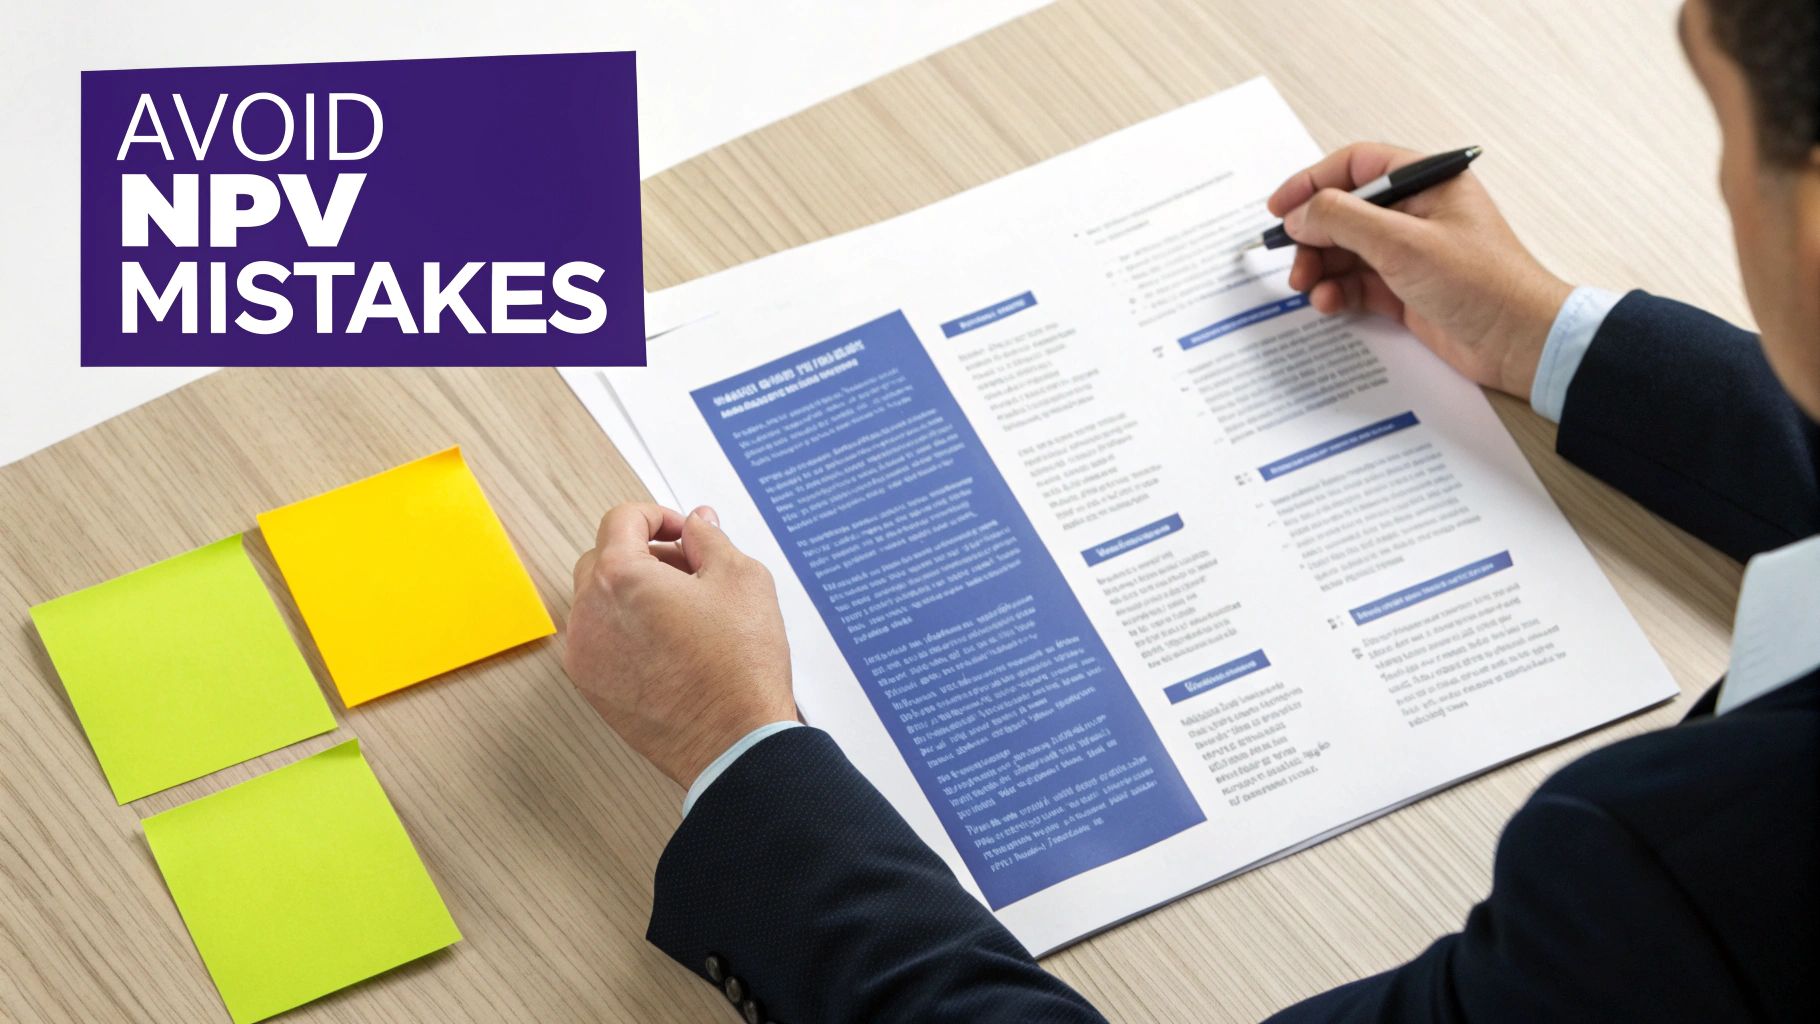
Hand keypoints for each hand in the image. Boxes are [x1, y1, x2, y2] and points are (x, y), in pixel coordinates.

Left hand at [564, 503, 796, 788]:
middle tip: (690, 571)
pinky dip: (624, 630)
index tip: (683, 533)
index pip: (622, 520)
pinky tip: (669, 644)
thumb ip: (709, 539)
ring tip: (683, 611)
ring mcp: (585, 655)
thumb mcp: (742, 578)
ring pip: (598, 601)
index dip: (658, 516)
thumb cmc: (740, 667)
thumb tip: (696, 525)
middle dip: (645, 554)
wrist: (735, 742)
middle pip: (604, 559)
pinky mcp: (591, 688)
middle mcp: (589, 613)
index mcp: (619, 577)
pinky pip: (598, 640)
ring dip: (632, 593)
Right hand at [1268, 142, 1573, 399]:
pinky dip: (1338, 291)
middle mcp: (1417, 213)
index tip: (1280, 207)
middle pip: (1345, 212)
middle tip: (1292, 258)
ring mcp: (1411, 253)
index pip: (1357, 167)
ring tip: (1307, 286)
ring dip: (1321, 267)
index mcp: (1426, 183)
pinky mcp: (1406, 290)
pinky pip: (1358, 283)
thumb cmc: (1484, 283)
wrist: (1518, 341)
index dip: (1313, 183)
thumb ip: (1344, 221)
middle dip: (1313, 235)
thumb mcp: (1403, 243)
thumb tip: (1301, 213)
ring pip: (1347, 251)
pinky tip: (1329, 302)